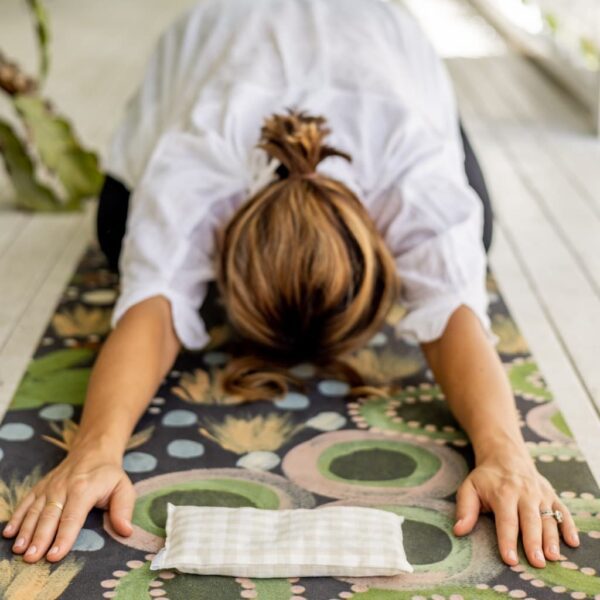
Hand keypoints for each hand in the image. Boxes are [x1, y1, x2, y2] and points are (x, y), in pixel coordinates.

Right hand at [1, 446, 134, 562]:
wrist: (93, 450)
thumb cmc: (109, 474)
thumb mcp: (124, 487)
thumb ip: (123, 509)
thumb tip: (125, 531)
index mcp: (84, 489)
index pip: (73, 517)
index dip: (64, 537)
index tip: (55, 555)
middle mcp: (63, 487)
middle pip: (50, 516)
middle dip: (40, 538)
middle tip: (31, 558)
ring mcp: (49, 487)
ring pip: (35, 510)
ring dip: (26, 531)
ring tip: (19, 549)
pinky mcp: (40, 487)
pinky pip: (26, 502)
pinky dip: (17, 517)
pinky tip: (10, 532)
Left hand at [452, 449, 579, 567]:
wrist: (505, 455)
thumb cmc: (486, 478)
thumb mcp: (469, 487)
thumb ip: (465, 509)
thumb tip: (459, 530)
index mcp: (503, 492)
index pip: (506, 520)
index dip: (507, 540)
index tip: (510, 560)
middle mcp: (524, 493)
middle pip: (530, 520)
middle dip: (533, 542)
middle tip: (537, 563)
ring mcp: (540, 494)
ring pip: (548, 517)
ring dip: (551, 538)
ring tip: (553, 557)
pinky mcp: (551, 495)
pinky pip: (563, 511)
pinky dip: (569, 526)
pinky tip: (572, 541)